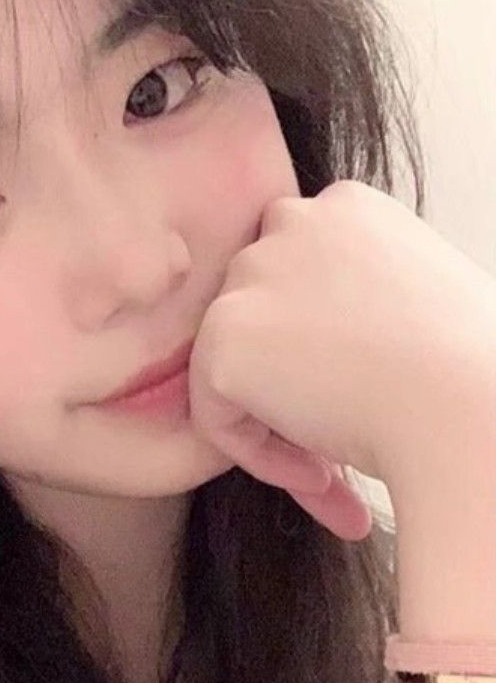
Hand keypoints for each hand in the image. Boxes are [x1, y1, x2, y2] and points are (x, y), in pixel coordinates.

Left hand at [187, 179, 495, 540]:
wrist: (466, 406)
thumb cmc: (464, 370)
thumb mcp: (414, 303)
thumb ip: (354, 300)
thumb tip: (320, 344)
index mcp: (344, 207)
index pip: (294, 281)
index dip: (315, 349)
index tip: (356, 397)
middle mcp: (290, 224)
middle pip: (256, 320)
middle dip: (284, 386)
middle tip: (331, 444)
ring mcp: (251, 276)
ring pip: (232, 369)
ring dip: (270, 424)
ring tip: (328, 470)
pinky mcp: (223, 336)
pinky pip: (215, 414)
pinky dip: (255, 455)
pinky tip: (317, 475)